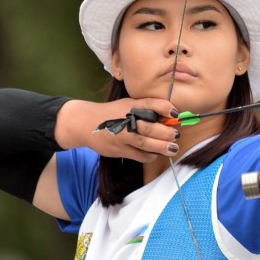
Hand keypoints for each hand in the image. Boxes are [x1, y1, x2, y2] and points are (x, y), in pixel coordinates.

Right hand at [55, 97, 178, 161]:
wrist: (84, 124)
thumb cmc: (112, 113)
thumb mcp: (127, 105)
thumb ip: (145, 109)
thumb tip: (169, 117)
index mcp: (129, 106)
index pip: (149, 104)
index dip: (164, 107)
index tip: (175, 112)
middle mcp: (125, 120)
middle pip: (149, 126)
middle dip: (165, 132)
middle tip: (176, 135)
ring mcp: (121, 136)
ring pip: (145, 143)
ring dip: (162, 146)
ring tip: (173, 148)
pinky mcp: (118, 149)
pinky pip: (138, 155)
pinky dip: (150, 155)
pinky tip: (157, 154)